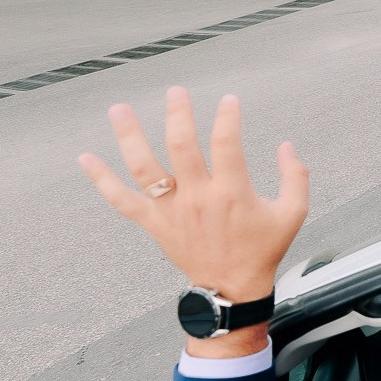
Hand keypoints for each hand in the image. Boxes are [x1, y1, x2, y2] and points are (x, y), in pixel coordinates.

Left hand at [79, 88, 307, 313]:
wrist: (232, 288)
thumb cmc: (262, 250)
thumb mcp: (293, 214)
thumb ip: (295, 177)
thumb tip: (287, 147)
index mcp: (232, 192)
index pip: (227, 143)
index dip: (228, 117)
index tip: (229, 100)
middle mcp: (198, 197)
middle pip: (181, 146)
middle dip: (178, 114)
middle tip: (176, 92)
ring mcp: (171, 210)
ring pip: (144, 167)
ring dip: (130, 136)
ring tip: (119, 109)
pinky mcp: (154, 223)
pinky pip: (121, 200)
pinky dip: (101, 179)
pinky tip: (86, 158)